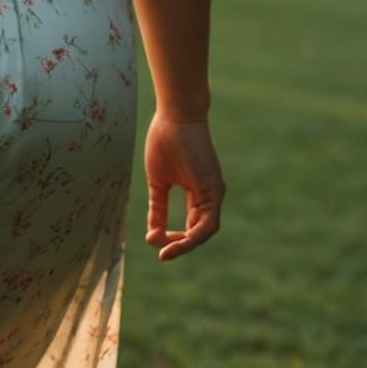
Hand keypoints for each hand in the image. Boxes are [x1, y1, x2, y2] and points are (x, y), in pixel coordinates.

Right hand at [143, 112, 224, 260]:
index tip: (154, 240)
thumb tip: (152, 233)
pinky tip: (176, 241)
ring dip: (185, 245)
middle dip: (179, 245)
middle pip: (199, 232)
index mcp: (198, 192)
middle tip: (160, 251)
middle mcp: (210, 195)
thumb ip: (158, 206)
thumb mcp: (158, 181)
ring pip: (205, 231)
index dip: (175, 238)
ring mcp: (214, 192)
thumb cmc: (165, 140)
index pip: (192, 225)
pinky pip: (208, 223)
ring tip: (165, 251)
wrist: (175, 116)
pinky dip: (193, 236)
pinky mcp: (214, 189)